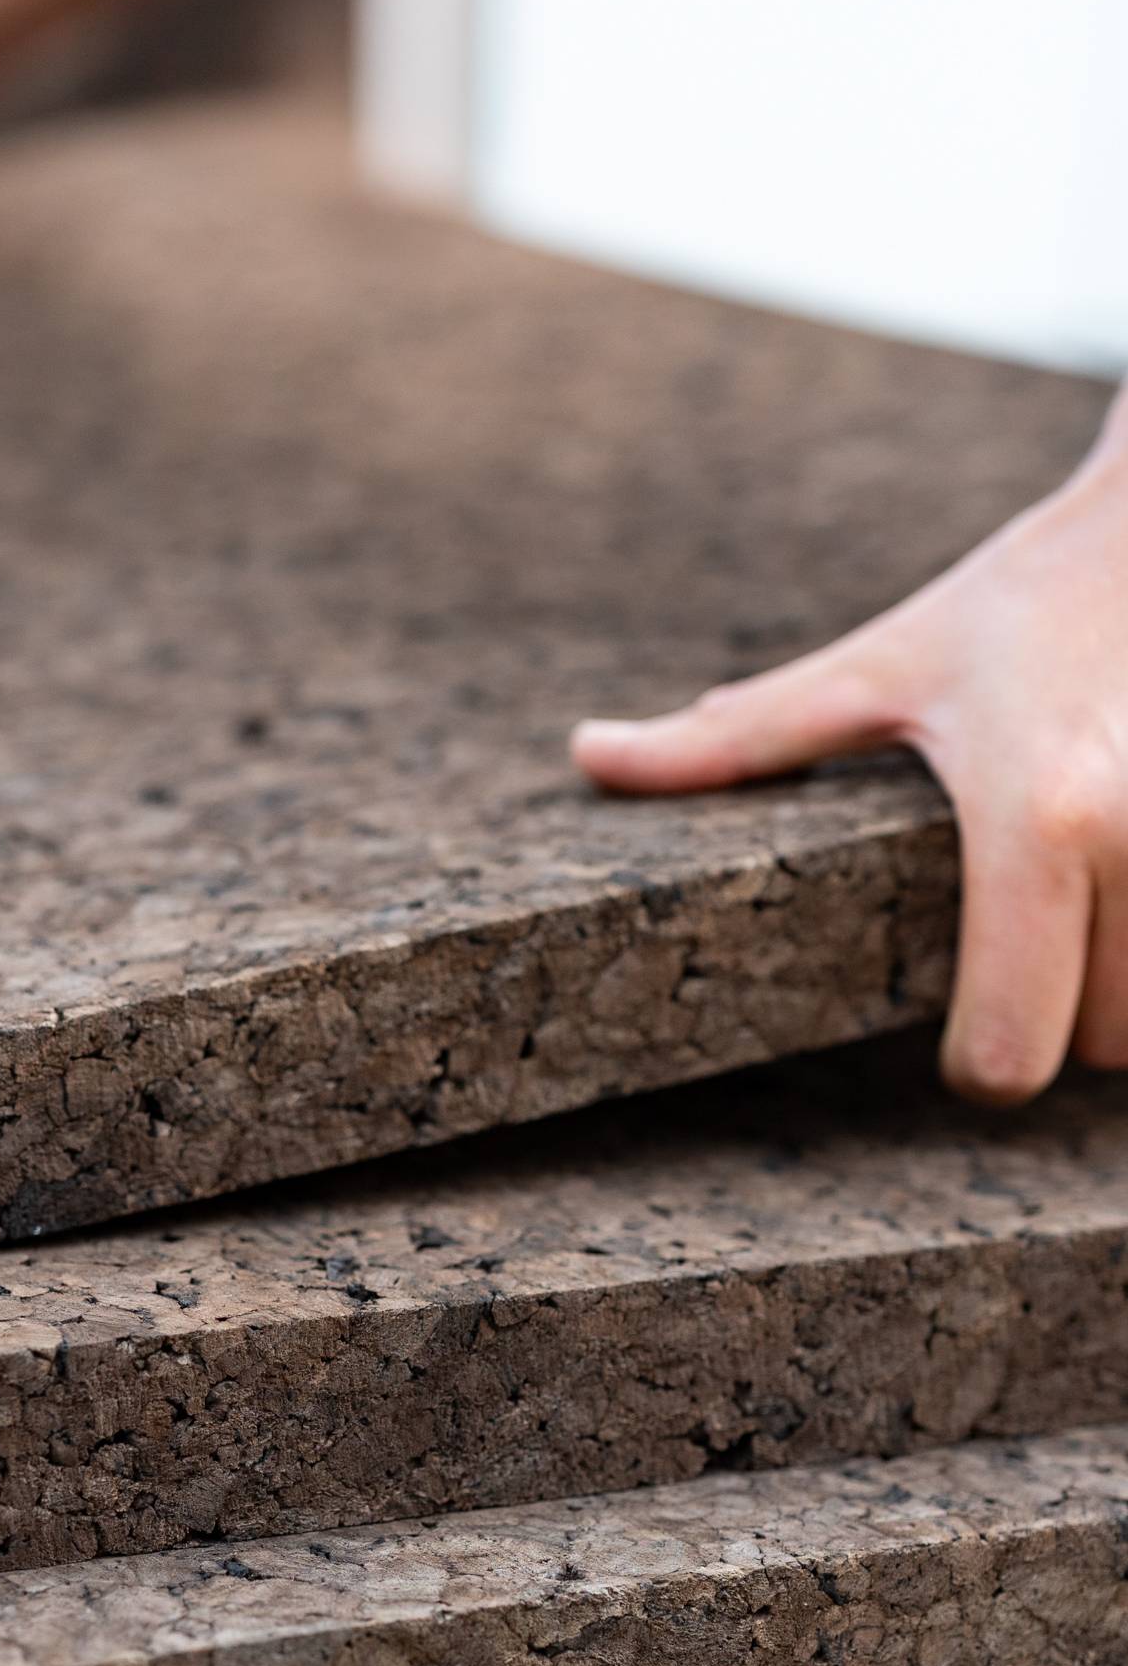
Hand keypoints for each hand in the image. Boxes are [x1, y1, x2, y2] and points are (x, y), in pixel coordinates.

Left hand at [571, 442, 1127, 1105]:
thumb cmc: (1021, 602)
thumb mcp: (876, 668)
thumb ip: (739, 740)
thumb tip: (589, 756)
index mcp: (1039, 819)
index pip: (1014, 1049)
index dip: (982, 1062)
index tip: (971, 1035)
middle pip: (1103, 1049)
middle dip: (1064, 1018)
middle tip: (1039, 940)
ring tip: (1100, 916)